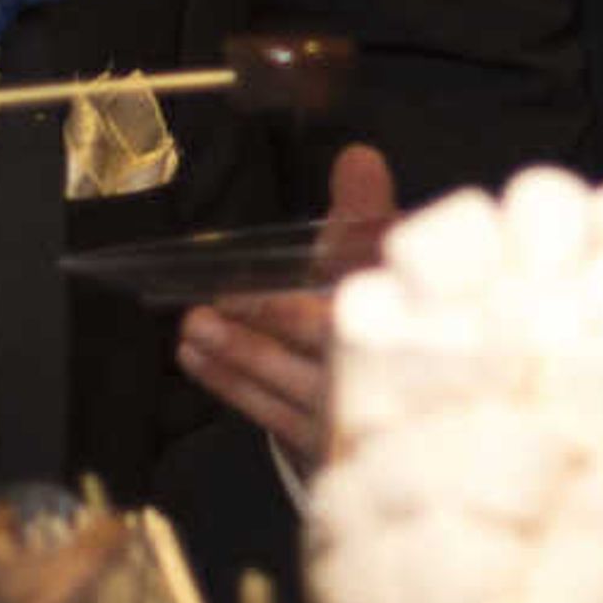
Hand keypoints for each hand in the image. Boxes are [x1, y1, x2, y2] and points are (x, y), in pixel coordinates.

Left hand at [178, 144, 395, 473]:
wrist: (409, 400)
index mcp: (401, 325)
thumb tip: (357, 157)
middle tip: (217, 302)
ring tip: (194, 327)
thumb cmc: (384, 312)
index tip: (251, 290)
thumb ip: (365, 213)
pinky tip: (195, 357)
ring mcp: (349, 415)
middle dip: (266, 323)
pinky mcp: (322, 444)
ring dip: (237, 354)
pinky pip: (271, 414)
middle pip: (318, 345)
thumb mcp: (380, 262)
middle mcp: (379, 375)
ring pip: (287, 383)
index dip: (299, 303)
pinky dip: (231, 383)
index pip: (355, 311)